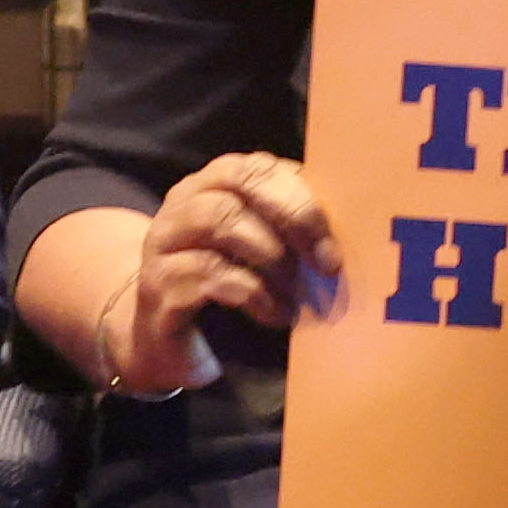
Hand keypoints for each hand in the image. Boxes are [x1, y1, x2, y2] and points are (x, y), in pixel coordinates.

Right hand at [106, 151, 342, 388]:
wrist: (168, 341)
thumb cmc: (227, 287)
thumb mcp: (263, 252)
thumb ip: (293, 231)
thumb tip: (350, 229)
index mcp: (214, 184)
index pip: (258, 166)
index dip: (301, 195)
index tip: (334, 237)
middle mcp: (183, 203)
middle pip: (239, 183)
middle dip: (293, 217)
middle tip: (326, 262)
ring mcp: (164, 240)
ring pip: (220, 221)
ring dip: (272, 258)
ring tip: (297, 294)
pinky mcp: (158, 283)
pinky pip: (210, 273)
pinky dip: (254, 294)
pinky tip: (275, 314)